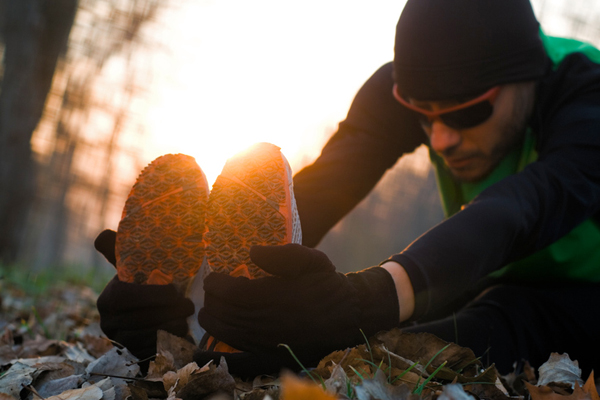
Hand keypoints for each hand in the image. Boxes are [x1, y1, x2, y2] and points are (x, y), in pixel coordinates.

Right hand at [94, 230, 193, 362]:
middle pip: (136, 318)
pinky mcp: (131, 355)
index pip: (125, 296)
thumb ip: (121, 251)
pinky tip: (179, 333)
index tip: (174, 291)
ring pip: (143, 337)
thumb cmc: (146, 286)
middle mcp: (107, 321)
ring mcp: (118, 340)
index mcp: (108, 297)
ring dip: (169, 327)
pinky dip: (165, 343)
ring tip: (186, 320)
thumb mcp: (136, 269)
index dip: (151, 295)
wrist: (148, 314)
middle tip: (188, 306)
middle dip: (166, 312)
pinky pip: (147, 352)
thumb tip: (102, 235)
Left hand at [198, 244, 399, 368]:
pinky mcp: (266, 354)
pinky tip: (216, 329)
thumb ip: (281, 253)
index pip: (229, 292)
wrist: (346, 315)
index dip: (215, 283)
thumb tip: (251, 252)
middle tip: (214, 288)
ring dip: (212, 316)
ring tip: (215, 304)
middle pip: (221, 311)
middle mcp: (265, 321)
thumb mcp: (311, 259)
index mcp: (273, 296)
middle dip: (212, 298)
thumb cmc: (325, 283)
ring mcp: (264, 341)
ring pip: (223, 330)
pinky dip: (219, 337)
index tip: (214, 276)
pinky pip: (233, 349)